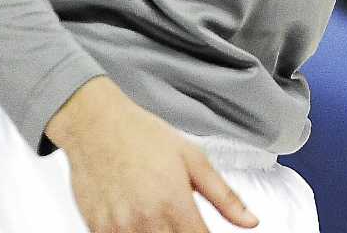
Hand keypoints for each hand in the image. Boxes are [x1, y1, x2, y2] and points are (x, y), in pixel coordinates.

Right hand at [47, 77, 257, 231]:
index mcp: (174, 203)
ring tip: (162, 215)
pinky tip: (140, 219)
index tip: (205, 231)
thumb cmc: (143, 135)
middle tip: (183, 220)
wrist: (96, 124)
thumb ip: (225, 196)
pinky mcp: (98, 229)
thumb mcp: (194, 159)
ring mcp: (119, 229)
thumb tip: (250, 221)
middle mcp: (146, 220)